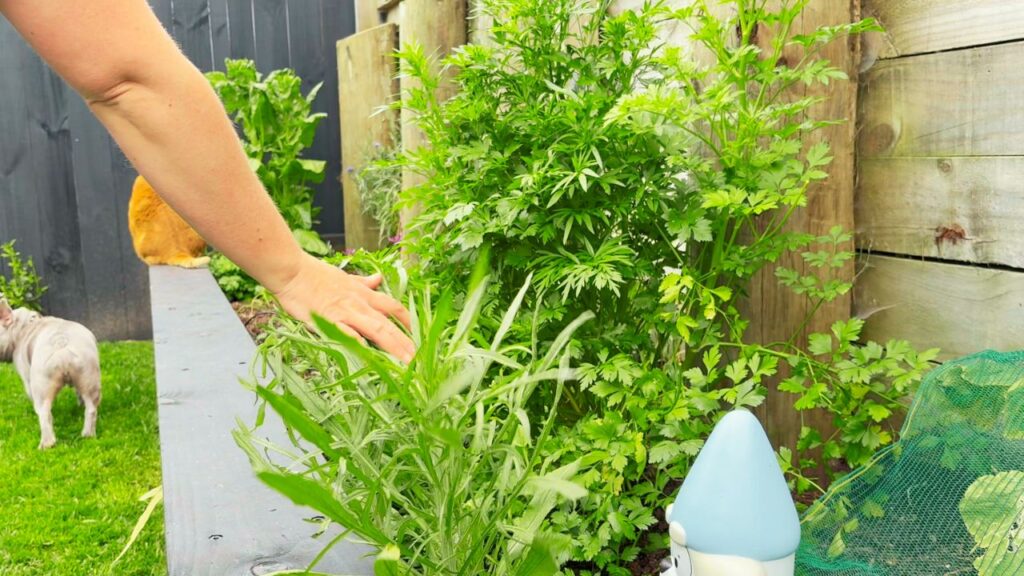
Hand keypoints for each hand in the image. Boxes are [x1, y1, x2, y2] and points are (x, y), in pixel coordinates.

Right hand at [273, 254, 414, 361]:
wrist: (292, 271)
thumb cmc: (315, 275)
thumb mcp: (345, 277)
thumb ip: (363, 282)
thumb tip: (379, 278)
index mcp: (364, 294)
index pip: (394, 307)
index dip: (409, 321)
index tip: (420, 334)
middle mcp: (359, 304)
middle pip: (389, 324)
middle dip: (406, 342)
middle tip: (420, 359)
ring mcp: (345, 312)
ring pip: (376, 329)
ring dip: (393, 346)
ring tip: (405, 363)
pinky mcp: (328, 319)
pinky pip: (347, 332)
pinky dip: (359, 342)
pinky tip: (370, 355)